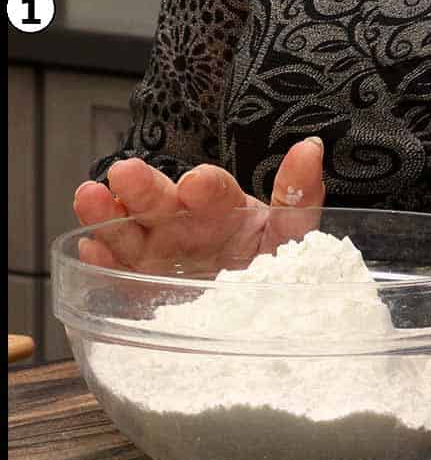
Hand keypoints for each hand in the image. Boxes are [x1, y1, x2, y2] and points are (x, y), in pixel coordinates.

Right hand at [71, 138, 325, 273]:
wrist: (264, 310)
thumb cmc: (276, 263)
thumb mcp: (294, 233)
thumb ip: (299, 195)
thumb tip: (311, 149)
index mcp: (220, 207)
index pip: (212, 189)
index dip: (205, 187)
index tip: (197, 186)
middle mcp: (184, 224)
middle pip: (160, 201)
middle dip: (142, 187)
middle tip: (126, 174)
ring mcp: (159, 253)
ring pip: (129, 229)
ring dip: (107, 213)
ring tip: (90, 198)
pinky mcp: (144, 284)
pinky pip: (121, 273)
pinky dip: (105, 264)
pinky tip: (93, 254)